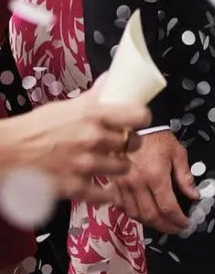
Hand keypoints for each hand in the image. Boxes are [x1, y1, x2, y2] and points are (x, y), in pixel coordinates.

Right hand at [1, 89, 149, 201]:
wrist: (5, 153)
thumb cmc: (33, 128)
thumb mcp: (65, 106)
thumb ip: (93, 97)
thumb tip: (111, 79)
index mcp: (93, 114)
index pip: (138, 115)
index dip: (142, 119)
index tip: (138, 122)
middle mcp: (93, 138)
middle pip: (133, 143)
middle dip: (129, 144)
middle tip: (121, 144)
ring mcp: (86, 164)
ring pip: (123, 168)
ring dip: (118, 166)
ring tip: (110, 163)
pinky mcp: (75, 187)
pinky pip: (105, 194)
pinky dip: (107, 194)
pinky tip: (104, 189)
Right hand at [113, 129, 198, 233]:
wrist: (131, 126)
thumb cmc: (157, 138)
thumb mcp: (177, 152)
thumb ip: (185, 176)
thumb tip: (194, 196)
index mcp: (156, 177)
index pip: (168, 207)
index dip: (178, 220)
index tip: (186, 224)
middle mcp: (138, 185)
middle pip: (151, 216)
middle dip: (165, 226)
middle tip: (176, 229)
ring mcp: (123, 186)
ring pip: (135, 215)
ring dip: (150, 223)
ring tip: (162, 224)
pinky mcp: (114, 184)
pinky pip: (122, 207)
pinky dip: (133, 214)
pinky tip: (142, 214)